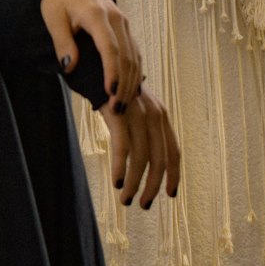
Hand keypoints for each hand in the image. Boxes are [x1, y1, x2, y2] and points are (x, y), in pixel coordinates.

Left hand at [40, 0, 141, 110]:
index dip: (112, 73)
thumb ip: (63, 43)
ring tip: (123, 106)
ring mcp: (124, 23)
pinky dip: (135, 73)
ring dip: (132, 82)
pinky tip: (130, 90)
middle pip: (127, 56)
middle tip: (117, 110)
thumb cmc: (58, 0)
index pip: (110, 48)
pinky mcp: (126, 28)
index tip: (110, 94)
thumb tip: (70, 67)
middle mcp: (117, 19)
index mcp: (97, 15)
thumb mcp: (54, 19)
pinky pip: (135, 52)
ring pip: (135, 56)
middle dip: (124, 85)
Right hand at [99, 89, 180, 207]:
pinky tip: (116, 183)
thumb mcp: (131, 106)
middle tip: (143, 204)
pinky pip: (122, 147)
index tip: (170, 195)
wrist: (90, 60)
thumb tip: (142, 154)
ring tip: (125, 199)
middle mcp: (153, 113)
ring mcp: (136, 112)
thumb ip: (140, 127)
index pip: (173, 151)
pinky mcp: (117, 112)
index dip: (174, 176)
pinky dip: (120, 168)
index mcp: (160, 114)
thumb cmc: (108, 87)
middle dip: (153, 186)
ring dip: (135, 183)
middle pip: (160, 159)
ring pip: (141, 158)